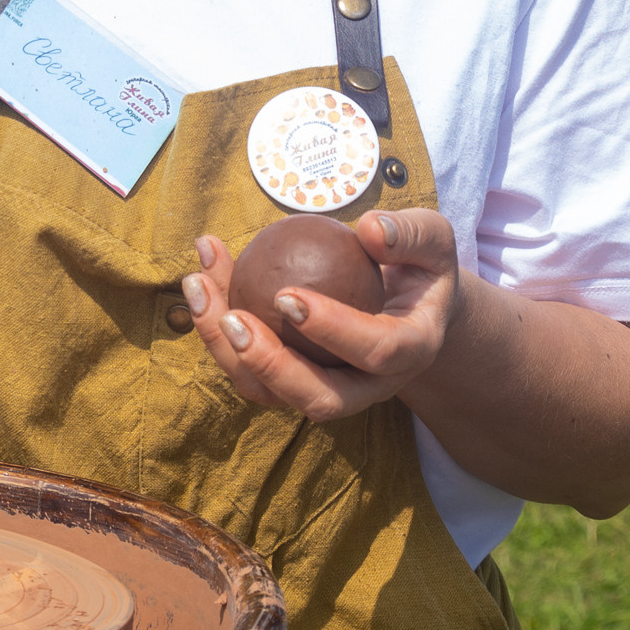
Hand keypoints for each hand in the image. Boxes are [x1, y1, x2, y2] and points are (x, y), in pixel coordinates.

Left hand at [181, 207, 463, 421]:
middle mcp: (370, 385)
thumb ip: (411, 234)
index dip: (332, 330)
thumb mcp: (432, 241)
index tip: (287, 295)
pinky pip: (249, 367)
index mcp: (410, 351)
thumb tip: (370, 230)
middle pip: (319, 398)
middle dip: (269, 366)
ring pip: (271, 392)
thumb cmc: (417, 266)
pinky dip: (218, 326)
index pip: (375, 352)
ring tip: (197, 286)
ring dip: (225, 348)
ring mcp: (328, 389)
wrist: (409, 306)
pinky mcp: (292, 381)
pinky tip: (202, 275)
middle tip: (231, 318)